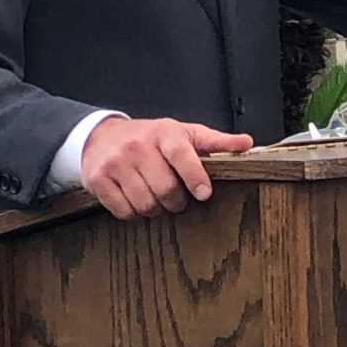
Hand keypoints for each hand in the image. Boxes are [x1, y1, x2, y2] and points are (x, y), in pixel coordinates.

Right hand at [79, 116, 254, 218]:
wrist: (100, 136)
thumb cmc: (150, 138)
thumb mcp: (183, 134)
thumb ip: (215, 142)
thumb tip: (247, 144)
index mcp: (164, 133)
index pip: (182, 155)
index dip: (195, 176)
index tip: (204, 193)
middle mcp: (138, 146)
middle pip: (166, 189)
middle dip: (176, 201)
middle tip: (176, 198)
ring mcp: (116, 163)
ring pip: (145, 204)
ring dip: (155, 209)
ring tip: (154, 197)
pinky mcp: (98, 179)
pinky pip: (124, 211)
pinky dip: (133, 212)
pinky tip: (134, 199)